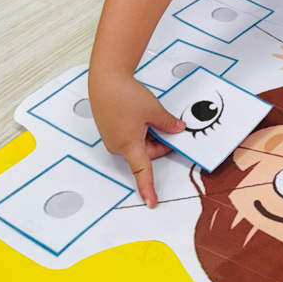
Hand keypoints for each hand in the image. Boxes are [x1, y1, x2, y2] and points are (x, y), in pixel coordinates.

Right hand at [89, 72, 184, 207]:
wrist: (105, 79)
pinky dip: (141, 129)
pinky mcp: (111, 130)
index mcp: (128, 145)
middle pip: (146, 154)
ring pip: (140, 144)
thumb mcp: (153, 110)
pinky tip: (142, 115)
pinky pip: (131, 137)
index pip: (142, 171)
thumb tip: (178, 130)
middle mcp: (117, 145)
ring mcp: (113, 138)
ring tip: (150, 115)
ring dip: (150, 134)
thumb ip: (168, 124)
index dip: (147, 188)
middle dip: (160, 142)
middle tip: (169, 126)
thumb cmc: (124, 95)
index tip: (152, 202)